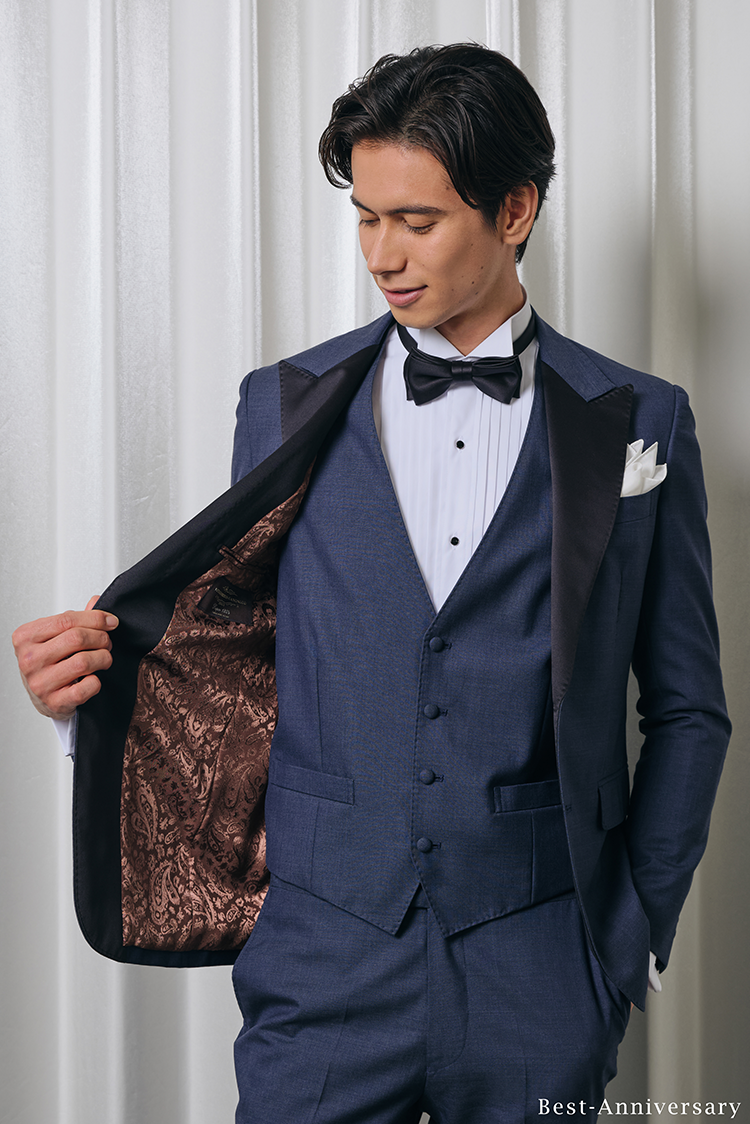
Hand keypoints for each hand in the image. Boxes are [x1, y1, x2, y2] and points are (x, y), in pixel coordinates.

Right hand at [12, 596, 118, 719]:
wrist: (43, 697)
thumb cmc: (50, 662)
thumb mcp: (56, 636)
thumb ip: (76, 618)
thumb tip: (97, 601)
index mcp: (26, 637)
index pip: (67, 619)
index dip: (96, 618)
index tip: (111, 621)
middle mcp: (29, 659)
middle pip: (77, 638)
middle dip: (101, 638)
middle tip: (107, 642)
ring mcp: (41, 682)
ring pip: (83, 661)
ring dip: (103, 658)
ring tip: (104, 659)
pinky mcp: (55, 702)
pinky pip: (87, 687)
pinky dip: (97, 681)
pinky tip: (94, 678)